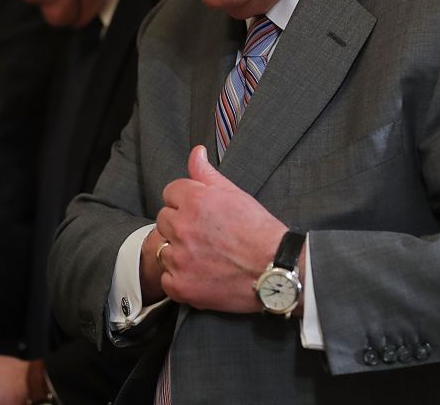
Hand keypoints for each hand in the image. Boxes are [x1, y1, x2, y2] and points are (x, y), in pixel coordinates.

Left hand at [152, 145, 287, 312]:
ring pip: (163, 249)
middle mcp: (183, 228)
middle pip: (163, 219)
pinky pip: (166, 278)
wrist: (277, 269)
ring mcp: (180, 259)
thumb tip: (196, 152)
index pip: (170, 193)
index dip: (186, 202)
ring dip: (177, 252)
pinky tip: (200, 275)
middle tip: (203, 235)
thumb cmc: (259, 231)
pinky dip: (179, 278)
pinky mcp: (181, 286)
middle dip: (180, 225)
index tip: (200, 213)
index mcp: (194, 202)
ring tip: (204, 256)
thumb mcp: (234, 194)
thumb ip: (207, 174)